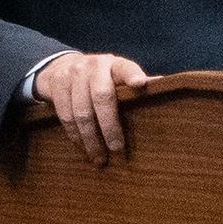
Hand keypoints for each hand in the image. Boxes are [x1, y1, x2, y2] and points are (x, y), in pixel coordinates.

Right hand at [35, 52, 149, 163]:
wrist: (62, 66)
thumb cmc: (100, 78)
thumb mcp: (118, 76)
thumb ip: (136, 82)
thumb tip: (166, 86)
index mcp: (114, 65)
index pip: (125, 68)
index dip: (132, 75)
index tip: (140, 84)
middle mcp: (93, 66)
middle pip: (102, 97)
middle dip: (109, 127)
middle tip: (117, 150)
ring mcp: (73, 74)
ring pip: (81, 111)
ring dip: (91, 139)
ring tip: (99, 158)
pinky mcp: (56, 84)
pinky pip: (65, 115)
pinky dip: (75, 136)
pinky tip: (83, 148)